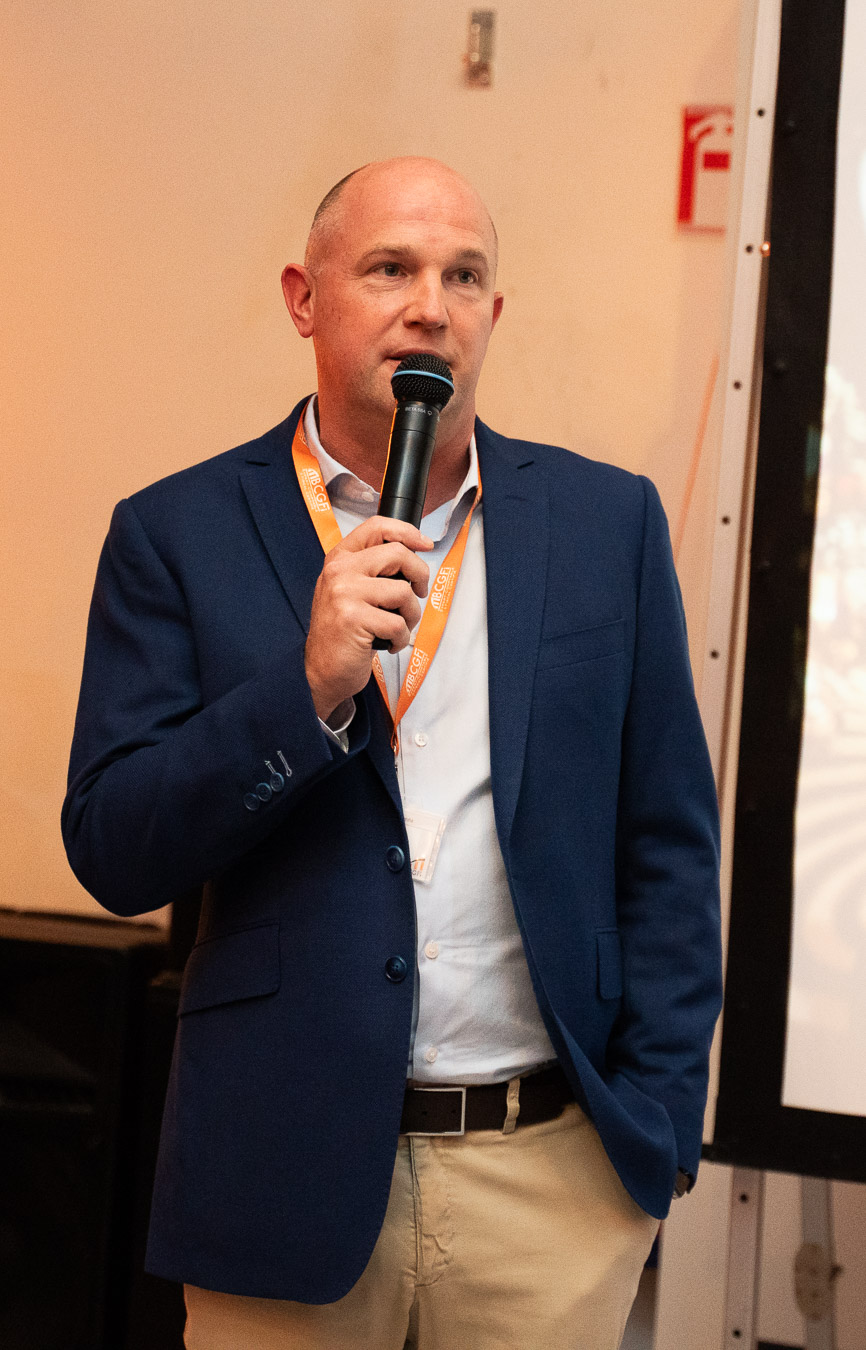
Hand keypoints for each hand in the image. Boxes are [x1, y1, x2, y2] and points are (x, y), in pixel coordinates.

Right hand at [304, 517, 432, 720]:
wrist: (321, 670)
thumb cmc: (341, 632)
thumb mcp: (349, 590)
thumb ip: (373, 569)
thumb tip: (415, 555)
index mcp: (339, 559)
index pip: (377, 527)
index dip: (408, 532)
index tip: (425, 544)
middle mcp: (339, 571)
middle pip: (398, 554)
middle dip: (420, 575)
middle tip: (417, 593)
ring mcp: (345, 594)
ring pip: (403, 591)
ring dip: (410, 615)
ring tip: (397, 627)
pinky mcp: (354, 619)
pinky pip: (398, 623)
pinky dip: (401, 638)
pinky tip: (387, 643)